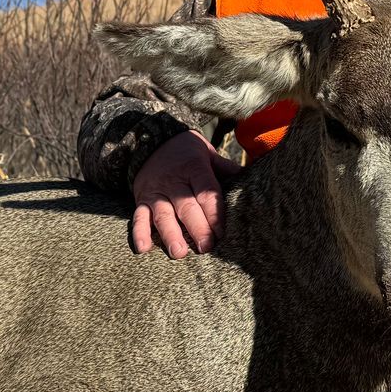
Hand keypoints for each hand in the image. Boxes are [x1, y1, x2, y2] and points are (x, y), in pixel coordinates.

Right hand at [130, 130, 241, 257]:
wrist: (153, 139)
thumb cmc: (188, 152)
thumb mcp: (208, 154)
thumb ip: (226, 169)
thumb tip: (252, 179)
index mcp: (194, 168)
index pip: (206, 192)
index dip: (214, 213)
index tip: (222, 232)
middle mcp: (174, 181)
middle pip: (186, 206)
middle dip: (196, 228)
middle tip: (206, 247)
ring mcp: (156, 191)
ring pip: (162, 215)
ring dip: (170, 234)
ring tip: (179, 252)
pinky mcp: (142, 199)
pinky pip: (138, 217)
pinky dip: (139, 232)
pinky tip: (144, 248)